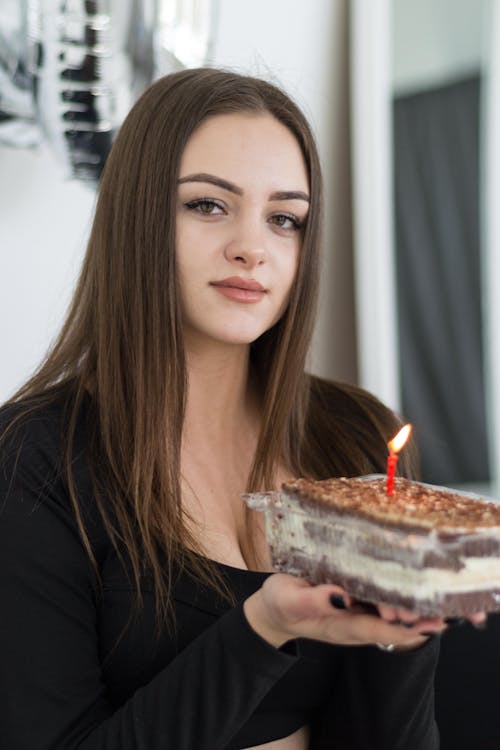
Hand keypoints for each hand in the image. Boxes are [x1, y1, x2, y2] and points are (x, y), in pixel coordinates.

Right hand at [243, 573, 485, 649]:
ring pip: (390, 617)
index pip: (379, 630)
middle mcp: (353, 624)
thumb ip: (313, 599)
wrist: (273, 611)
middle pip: (392, 627)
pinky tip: (411, 588)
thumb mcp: (290, 599)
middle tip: (441, 610)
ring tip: (437, 602)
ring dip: (412, 611)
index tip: (426, 621)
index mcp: (340, 625)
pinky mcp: (354, 605)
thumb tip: (341, 594)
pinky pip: (380, 605)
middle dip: (417, 620)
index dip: (404, 627)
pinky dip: (398, 600)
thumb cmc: (280, 603)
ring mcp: (354, 617)